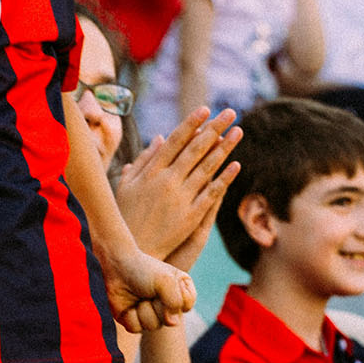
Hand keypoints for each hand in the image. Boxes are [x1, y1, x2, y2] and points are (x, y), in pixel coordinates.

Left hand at [102, 245, 194, 332]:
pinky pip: (136, 328)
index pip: (186, 306)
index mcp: (181, 292)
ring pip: (153, 326)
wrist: (116, 266)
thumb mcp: (166, 280)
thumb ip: (175, 301)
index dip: (176, 298)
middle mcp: (168, 306)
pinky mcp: (134, 321)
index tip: (166, 282)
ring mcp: (151, 314)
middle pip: (171, 321)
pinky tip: (128, 304)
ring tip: (138, 296)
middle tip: (149, 290)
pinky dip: (130, 315)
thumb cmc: (143, 269)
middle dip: (158, 305)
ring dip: (143, 309)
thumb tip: (172, 323)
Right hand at [115, 106, 241, 267]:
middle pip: (195, 149)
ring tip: (238, 132)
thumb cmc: (125, 217)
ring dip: (225, 148)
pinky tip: (237, 165)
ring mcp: (180, 199)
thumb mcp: (127, 185)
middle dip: (214, 128)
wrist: (133, 253)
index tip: (205, 109)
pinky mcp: (191, 217)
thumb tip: (161, 137)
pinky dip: (224, 179)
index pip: (175, 141)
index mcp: (150, 172)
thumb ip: (144, 160)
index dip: (191, 124)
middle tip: (230, 112)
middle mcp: (167, 181)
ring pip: (207, 168)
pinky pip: (211, 194)